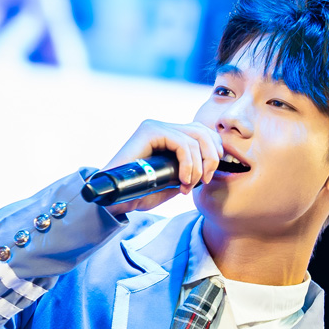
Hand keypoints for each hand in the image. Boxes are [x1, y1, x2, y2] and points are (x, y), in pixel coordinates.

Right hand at [100, 120, 222, 217]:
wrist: (115, 200)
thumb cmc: (142, 193)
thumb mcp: (175, 180)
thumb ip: (191, 168)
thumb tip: (213, 162)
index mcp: (170, 136)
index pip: (204, 134)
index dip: (214, 154)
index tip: (206, 179)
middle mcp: (163, 127)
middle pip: (204, 132)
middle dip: (211, 159)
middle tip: (202, 182)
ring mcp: (156, 127)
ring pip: (197, 136)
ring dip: (199, 164)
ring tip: (189, 184)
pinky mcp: (150, 131)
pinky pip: (182, 143)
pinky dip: (188, 163)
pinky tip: (183, 179)